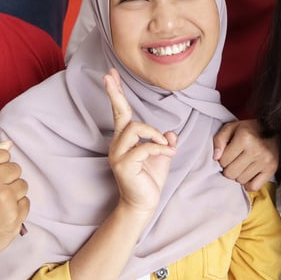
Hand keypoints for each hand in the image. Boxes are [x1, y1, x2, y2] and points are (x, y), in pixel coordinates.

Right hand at [0, 140, 29, 268]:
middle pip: (15, 168)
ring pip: (22, 185)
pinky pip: (26, 203)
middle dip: (7, 180)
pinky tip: (2, 216)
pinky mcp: (14, 216)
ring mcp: (4, 200)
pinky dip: (17, 209)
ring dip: (13, 194)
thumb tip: (8, 143)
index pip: (2, 153)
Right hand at [105, 68, 176, 214]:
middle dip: (115, 93)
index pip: (120, 112)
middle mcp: (118, 144)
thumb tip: (172, 132)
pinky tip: (169, 154)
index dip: (116, 94)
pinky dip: (159, 148)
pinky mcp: (123, 165)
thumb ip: (164, 142)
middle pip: (120, 113)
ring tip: (165, 145)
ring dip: (154, 134)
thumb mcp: (162, 156)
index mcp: (125, 140)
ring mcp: (118, 154)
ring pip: (135, 128)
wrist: (144, 204)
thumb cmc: (150, 180)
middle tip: (108, 76)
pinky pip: (144, 148)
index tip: (110, 75)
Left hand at [213, 119, 279, 191]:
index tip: (229, 154)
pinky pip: (254, 187)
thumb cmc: (249, 130)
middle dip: (229, 168)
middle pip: (231, 173)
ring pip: (241, 181)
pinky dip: (249, 183)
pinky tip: (249, 174)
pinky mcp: (272, 169)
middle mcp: (256, 150)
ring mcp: (265, 161)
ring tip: (243, 165)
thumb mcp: (231, 128)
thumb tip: (216, 157)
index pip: (223, 161)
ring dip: (239, 175)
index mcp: (244, 138)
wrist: (273, 129)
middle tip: (235, 161)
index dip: (222, 158)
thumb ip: (219, 140)